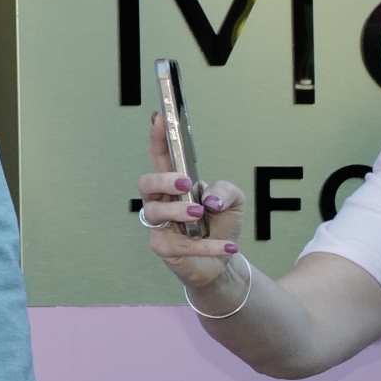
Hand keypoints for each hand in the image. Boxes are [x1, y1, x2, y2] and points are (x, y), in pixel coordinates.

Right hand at [138, 111, 244, 298]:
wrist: (223, 262)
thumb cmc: (220, 225)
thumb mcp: (234, 201)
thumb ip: (226, 189)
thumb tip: (208, 199)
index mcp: (175, 184)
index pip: (161, 157)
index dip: (158, 137)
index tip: (160, 118)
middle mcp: (161, 201)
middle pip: (146, 183)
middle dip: (163, 180)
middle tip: (185, 184)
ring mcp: (159, 225)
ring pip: (154, 212)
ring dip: (178, 211)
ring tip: (200, 213)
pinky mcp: (163, 248)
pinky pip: (178, 245)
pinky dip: (206, 245)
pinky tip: (228, 247)